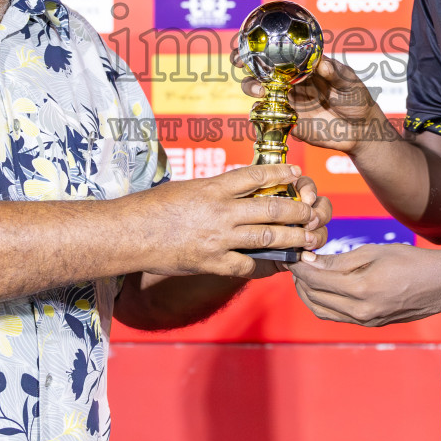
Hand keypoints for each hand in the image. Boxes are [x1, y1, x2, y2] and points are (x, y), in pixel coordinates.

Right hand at [129, 164, 325, 278]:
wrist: (127, 234)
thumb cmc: (151, 208)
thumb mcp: (187, 188)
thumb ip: (214, 191)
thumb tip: (238, 191)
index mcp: (213, 188)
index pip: (256, 176)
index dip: (281, 175)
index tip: (296, 175)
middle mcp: (220, 211)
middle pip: (271, 208)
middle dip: (298, 211)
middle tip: (314, 212)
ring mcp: (218, 239)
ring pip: (267, 236)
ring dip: (293, 237)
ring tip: (309, 237)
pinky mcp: (212, 262)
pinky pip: (248, 265)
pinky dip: (266, 265)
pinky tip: (279, 265)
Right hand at [234, 53, 398, 154]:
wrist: (360, 130)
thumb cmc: (356, 99)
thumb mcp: (349, 81)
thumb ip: (335, 73)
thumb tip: (322, 64)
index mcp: (302, 65)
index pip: (277, 50)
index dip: (259, 44)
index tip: (245, 39)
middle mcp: (290, 80)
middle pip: (259, 68)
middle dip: (245, 62)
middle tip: (240, 62)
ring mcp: (286, 100)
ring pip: (259, 90)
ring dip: (251, 86)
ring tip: (260, 90)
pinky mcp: (286, 121)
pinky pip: (266, 115)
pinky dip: (260, 112)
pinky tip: (265, 110)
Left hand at [290, 243, 440, 326]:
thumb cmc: (411, 261)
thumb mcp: (374, 252)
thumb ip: (340, 260)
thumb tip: (311, 261)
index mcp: (361, 289)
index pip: (316, 279)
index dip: (299, 267)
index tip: (292, 255)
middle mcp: (361, 311)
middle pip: (315, 298)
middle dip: (300, 281)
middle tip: (296, 263)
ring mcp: (366, 321)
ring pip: (323, 312)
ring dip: (308, 295)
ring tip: (305, 276)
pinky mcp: (371, 324)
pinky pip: (338, 316)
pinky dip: (324, 303)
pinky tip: (324, 287)